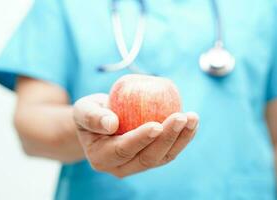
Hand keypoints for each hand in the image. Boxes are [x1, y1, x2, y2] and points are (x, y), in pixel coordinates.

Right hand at [73, 94, 198, 177]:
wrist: (101, 122)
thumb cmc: (91, 113)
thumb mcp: (83, 109)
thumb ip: (92, 116)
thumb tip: (111, 123)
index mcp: (101, 157)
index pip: (123, 150)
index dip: (140, 139)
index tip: (157, 125)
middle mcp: (120, 167)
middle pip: (147, 158)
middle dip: (167, 138)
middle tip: (182, 117)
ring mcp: (137, 165)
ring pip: (162, 157)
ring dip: (180, 139)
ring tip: (192, 118)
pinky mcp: (150, 158)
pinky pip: (168, 152)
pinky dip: (182, 139)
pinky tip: (191, 124)